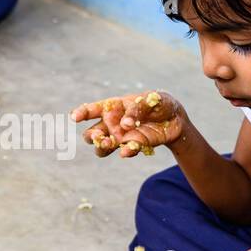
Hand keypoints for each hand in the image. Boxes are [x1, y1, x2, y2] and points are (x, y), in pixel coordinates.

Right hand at [69, 90, 186, 157]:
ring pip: (101, 147)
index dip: (81, 113)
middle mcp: (112, 124)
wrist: (176, 119)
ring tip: (109, 143)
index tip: (74, 117)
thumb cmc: (159, 103)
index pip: (92, 110)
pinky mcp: (134, 147)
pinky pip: (125, 151)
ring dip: (102, 147)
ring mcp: (121, 138)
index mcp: (112, 107)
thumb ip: (137, 109)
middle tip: (98, 136)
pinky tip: (127, 151)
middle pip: (91, 134)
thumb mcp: (151, 99)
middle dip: (91, 136)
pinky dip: (126, 152)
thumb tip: (124, 124)